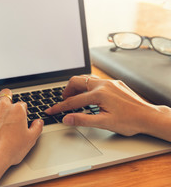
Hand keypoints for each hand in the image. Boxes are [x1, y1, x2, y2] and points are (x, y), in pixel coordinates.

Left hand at [0, 89, 43, 165]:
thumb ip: (37, 128)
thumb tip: (39, 122)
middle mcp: (3, 106)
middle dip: (9, 96)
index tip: (21, 117)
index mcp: (17, 110)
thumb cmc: (10, 148)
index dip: (23, 111)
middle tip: (9, 104)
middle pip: (6, 93)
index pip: (22, 104)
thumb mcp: (30, 139)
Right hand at [45, 76, 169, 137]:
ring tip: (74, 98)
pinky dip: (87, 87)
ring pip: (86, 79)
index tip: (51, 111)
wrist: (150, 117)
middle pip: (76, 81)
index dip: (60, 107)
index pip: (73, 101)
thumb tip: (67, 119)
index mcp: (98, 94)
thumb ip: (83, 120)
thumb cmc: (130, 121)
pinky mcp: (115, 84)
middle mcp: (103, 85)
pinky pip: (96, 81)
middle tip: (63, 101)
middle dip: (67, 91)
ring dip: (77, 87)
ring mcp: (110, 82)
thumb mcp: (104, 123)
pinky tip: (90, 96)